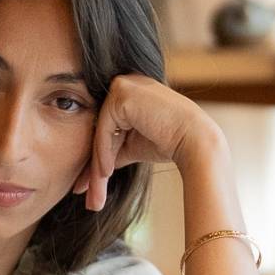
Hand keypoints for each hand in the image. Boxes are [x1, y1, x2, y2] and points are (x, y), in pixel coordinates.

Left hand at [71, 74, 221, 210]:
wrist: (193, 140)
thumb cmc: (168, 142)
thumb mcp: (132, 146)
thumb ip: (111, 149)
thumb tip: (89, 173)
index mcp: (128, 91)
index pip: (103, 126)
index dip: (94, 157)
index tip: (84, 185)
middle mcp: (124, 82)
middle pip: (99, 129)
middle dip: (91, 165)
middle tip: (81, 192)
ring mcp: (123, 84)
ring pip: (98, 131)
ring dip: (96, 164)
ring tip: (96, 191)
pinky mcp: (122, 92)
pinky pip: (104, 129)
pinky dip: (103, 152)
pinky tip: (108, 171)